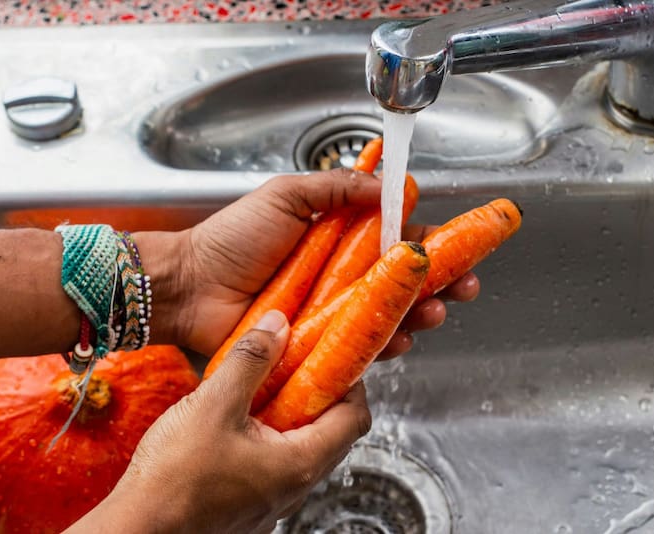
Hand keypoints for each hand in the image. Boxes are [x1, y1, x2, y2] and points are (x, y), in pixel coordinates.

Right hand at [69, 311, 370, 533]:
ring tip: (262, 386)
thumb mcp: (213, 404)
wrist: (137, 531)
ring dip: (290, 415)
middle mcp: (294, 487)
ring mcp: (271, 500)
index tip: (331, 355)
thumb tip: (278, 326)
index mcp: (301, 463)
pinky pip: (273, 464)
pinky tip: (236, 419)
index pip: (356, 417)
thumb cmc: (174, 480)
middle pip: (332, 432)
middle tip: (297, 363)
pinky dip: (267, 436)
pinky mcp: (248, 506)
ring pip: (300, 448)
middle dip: (319, 394)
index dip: (351, 382)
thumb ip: (249, 360)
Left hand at [144, 169, 479, 357]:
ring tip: (433, 314)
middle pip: (403, 282)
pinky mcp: (318, 345)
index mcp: (338, 237)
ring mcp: (331, 313)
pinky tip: (400, 341)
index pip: (395, 239)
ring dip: (420, 316)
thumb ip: (337, 186)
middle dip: (440, 285)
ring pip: (389, 316)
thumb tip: (388, 184)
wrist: (190, 287)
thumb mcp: (286, 195)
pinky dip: (385, 347)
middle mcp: (340, 276)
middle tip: (463, 288)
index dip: (429, 244)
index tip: (459, 246)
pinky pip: (360, 349)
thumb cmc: (230, 240)